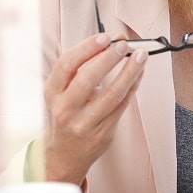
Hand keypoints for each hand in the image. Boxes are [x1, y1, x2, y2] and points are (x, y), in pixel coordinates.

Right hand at [42, 33, 147, 184]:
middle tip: (123, 46)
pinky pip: (122, 107)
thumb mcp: (62, 91)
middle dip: (108, 59)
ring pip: (110, 95)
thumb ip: (83, 66)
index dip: (86, 48)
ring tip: (140, 57)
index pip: (66, 65)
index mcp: (52, 93)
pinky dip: (132, 87)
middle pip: (87, 79)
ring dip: (128, 73)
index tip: (104, 38)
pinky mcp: (102, 133)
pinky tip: (139, 74)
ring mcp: (84, 123)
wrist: (63, 155)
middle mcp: (65, 109)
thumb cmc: (66, 115)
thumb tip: (114, 41)